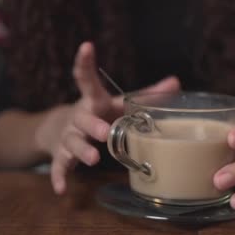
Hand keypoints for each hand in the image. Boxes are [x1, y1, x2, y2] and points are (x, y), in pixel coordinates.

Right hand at [35, 42, 179, 193]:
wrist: (57, 129)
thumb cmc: (98, 114)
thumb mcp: (117, 103)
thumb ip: (146, 95)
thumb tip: (177, 82)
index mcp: (93, 102)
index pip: (86, 80)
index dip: (85, 63)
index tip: (86, 46)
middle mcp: (78, 118)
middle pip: (83, 119)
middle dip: (93, 126)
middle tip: (105, 132)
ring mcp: (67, 136)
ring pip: (72, 142)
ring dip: (81, 151)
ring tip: (93, 160)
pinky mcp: (61, 155)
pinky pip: (59, 166)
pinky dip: (59, 177)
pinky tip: (61, 189)